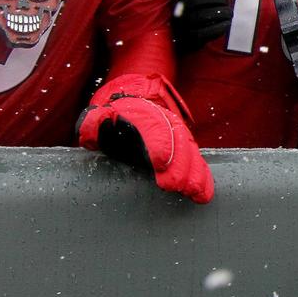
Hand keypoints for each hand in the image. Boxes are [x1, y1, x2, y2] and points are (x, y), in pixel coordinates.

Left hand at [78, 74, 213, 203]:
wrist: (135, 103)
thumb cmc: (112, 117)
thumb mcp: (98, 116)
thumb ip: (94, 123)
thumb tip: (96, 127)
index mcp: (142, 114)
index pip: (155, 128)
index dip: (160, 144)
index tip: (161, 162)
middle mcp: (166, 123)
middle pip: (178, 142)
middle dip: (179, 165)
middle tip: (175, 185)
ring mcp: (178, 135)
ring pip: (190, 152)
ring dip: (194, 173)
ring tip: (195, 193)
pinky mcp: (185, 149)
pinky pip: (196, 161)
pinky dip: (202, 177)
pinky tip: (203, 193)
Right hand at [171, 0, 231, 51]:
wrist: (180, 39)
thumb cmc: (194, 11)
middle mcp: (178, 9)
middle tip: (226, 2)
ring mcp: (183, 26)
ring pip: (207, 15)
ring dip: (224, 13)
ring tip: (228, 13)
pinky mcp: (191, 40)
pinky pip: (209, 31)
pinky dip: (221, 26)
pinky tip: (225, 23)